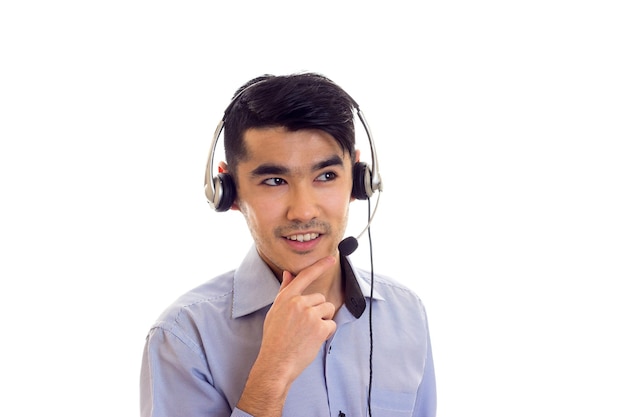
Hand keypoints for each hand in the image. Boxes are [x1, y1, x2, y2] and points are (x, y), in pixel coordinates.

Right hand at [237, 256, 337, 415]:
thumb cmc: (274, 338)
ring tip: (309, 333)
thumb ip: (285, 291)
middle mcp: (298, 302)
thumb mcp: (275, 311)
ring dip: (323, 320)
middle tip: (305, 326)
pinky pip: (331, 324)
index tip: (331, 258)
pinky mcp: (319, 326)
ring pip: (328, 309)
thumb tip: (289, 274)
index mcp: (286, 298)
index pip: (305, 276)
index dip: (319, 265)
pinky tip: (313, 340)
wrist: (276, 361)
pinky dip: (326, 333)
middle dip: (318, 311)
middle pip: (320, 298)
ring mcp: (309, 314)